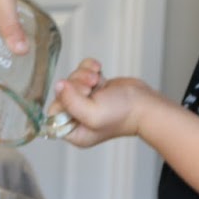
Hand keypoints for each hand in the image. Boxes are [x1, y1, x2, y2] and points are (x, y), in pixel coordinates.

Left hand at [50, 58, 166, 146]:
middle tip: (91, 86)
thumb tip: (58, 86)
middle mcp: (78, 117)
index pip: (53, 114)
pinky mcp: (94, 87)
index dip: (62, 100)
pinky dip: (89, 67)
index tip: (78, 94)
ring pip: (72, 79)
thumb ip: (71, 102)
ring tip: (98, 80)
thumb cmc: (123, 114)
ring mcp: (85, 101)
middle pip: (62, 93)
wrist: (145, 104)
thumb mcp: (93, 113)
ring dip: (84, 74)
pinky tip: (99, 70)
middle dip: (75, 84)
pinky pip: (82, 71)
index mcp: (74, 131)